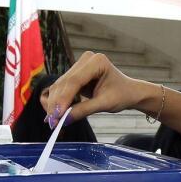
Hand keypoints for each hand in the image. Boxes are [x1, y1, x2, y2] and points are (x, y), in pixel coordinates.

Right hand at [40, 51, 157, 126]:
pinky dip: (58, 101)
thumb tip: (63, 120)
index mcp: (97, 62)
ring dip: (54, 103)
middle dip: (57, 103)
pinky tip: (55, 113)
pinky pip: (61, 88)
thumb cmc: (121, 95)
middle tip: (52, 122)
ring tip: (52, 120)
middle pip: (64, 83)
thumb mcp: (105, 104)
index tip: (56, 115)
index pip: (75, 81)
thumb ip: (84, 110)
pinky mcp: (74, 74)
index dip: (63, 99)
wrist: (128, 92)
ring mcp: (79, 66)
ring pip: (60, 86)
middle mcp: (86, 60)